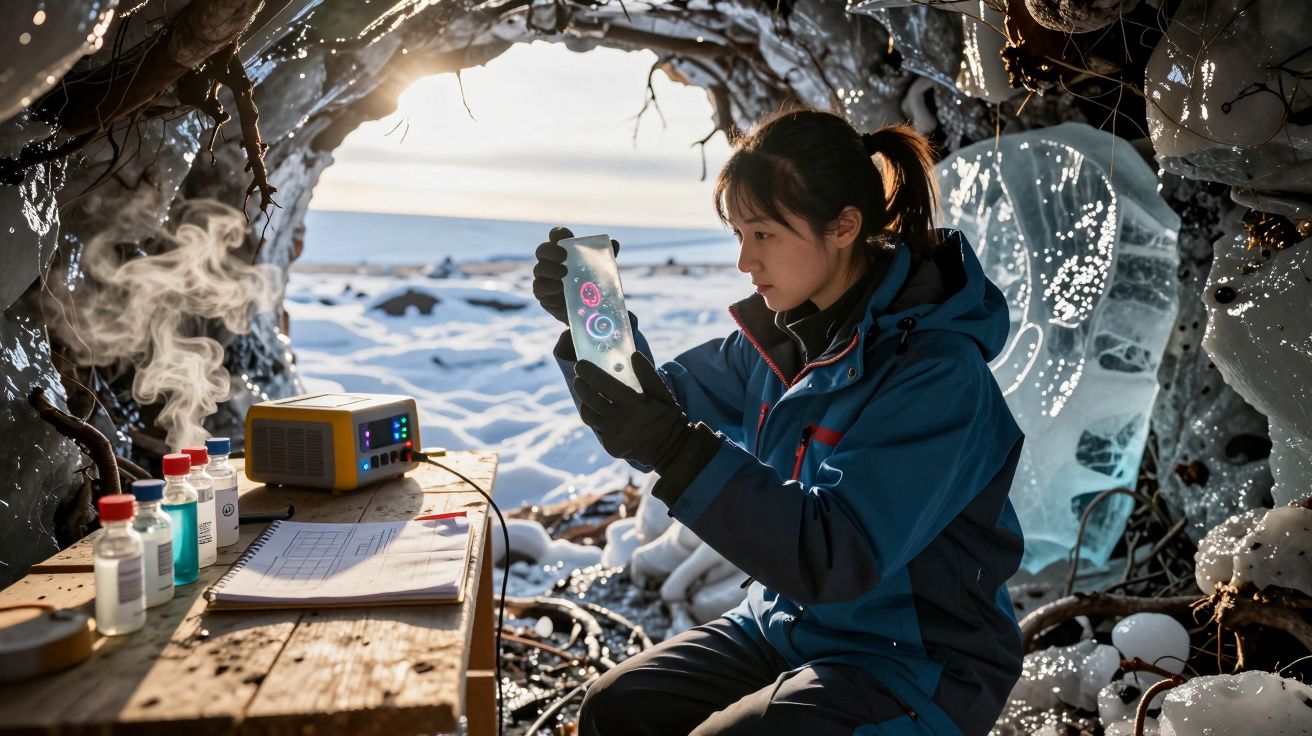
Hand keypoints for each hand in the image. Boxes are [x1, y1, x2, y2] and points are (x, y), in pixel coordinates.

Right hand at [532, 227, 619, 323]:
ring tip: (564, 273)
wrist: (587, 313)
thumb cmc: (592, 286)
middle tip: (563, 256)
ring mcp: (545, 279)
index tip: (565, 235)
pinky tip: (558, 288)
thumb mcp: (601, 272)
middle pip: (542, 250)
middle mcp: (551, 263)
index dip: (558, 234)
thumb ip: (605, 258)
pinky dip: (548, 287)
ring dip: (550, 269)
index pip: (557, 237)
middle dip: (550, 250)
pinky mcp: (544, 295)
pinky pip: (539, 288)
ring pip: (539, 269)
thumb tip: (614, 243)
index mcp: (564, 252)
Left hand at [572, 351, 691, 470]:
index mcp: (632, 404)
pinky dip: (596, 418)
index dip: (588, 373)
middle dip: (580, 386)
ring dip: (584, 402)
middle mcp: (619, 420)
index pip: (603, 384)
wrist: (672, 451)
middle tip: (578, 377)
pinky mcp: (610, 446)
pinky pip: (597, 428)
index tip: (580, 364)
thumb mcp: (663, 394)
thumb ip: (648, 375)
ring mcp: (612, 435)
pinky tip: (600, 411)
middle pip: (589, 399)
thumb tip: (634, 354)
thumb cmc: (668, 418)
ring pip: (588, 415)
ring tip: (585, 393)